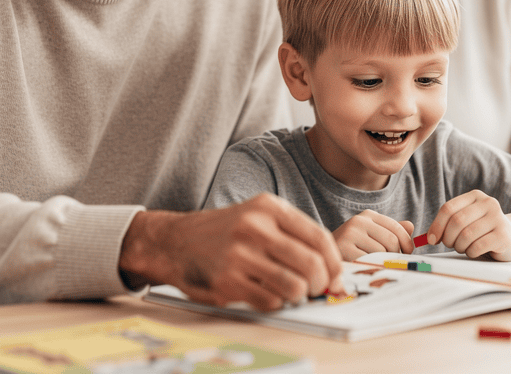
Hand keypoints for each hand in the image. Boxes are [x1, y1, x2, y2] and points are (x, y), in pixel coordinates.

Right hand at [119, 194, 343, 310]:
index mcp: (268, 207)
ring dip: (298, 296)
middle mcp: (254, 227)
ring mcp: (239, 255)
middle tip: (315, 289)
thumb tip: (332, 271)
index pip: (319, 237)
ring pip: (294, 287)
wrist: (175, 241)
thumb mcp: (258, 217)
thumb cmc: (225, 232)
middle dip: (320, 284)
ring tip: (290, 292)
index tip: (336, 276)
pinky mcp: (227, 281)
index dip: (334, 263)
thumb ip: (293, 237)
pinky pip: (270, 301)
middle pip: (311, 264)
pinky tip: (265, 292)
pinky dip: (275, 302)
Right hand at [332, 211, 413, 259]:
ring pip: (382, 252)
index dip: (407, 243)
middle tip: (390, 262)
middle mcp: (358, 221)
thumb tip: (411, 226)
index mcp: (367, 215)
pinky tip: (364, 267)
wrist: (324, 255)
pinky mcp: (344, 248)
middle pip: (392, 240)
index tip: (406, 254)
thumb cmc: (352, 248)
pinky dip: (371, 267)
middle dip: (395, 255)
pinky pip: (369, 261)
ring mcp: (350, 233)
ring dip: (382, 262)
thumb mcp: (372, 236)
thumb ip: (391, 231)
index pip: (397, 228)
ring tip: (373, 264)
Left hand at [426, 190, 510, 260]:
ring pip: (466, 235)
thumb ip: (447, 224)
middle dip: (448, 237)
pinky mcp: (504, 235)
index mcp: (475, 196)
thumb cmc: (481, 230)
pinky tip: (473, 251)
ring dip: (459, 246)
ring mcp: (498, 218)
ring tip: (463, 247)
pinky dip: (470, 252)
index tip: (431, 239)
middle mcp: (488, 203)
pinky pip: (478, 246)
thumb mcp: (466, 220)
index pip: (448, 208)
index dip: (437, 225)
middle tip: (449, 245)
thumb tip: (428, 237)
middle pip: (457, 221)